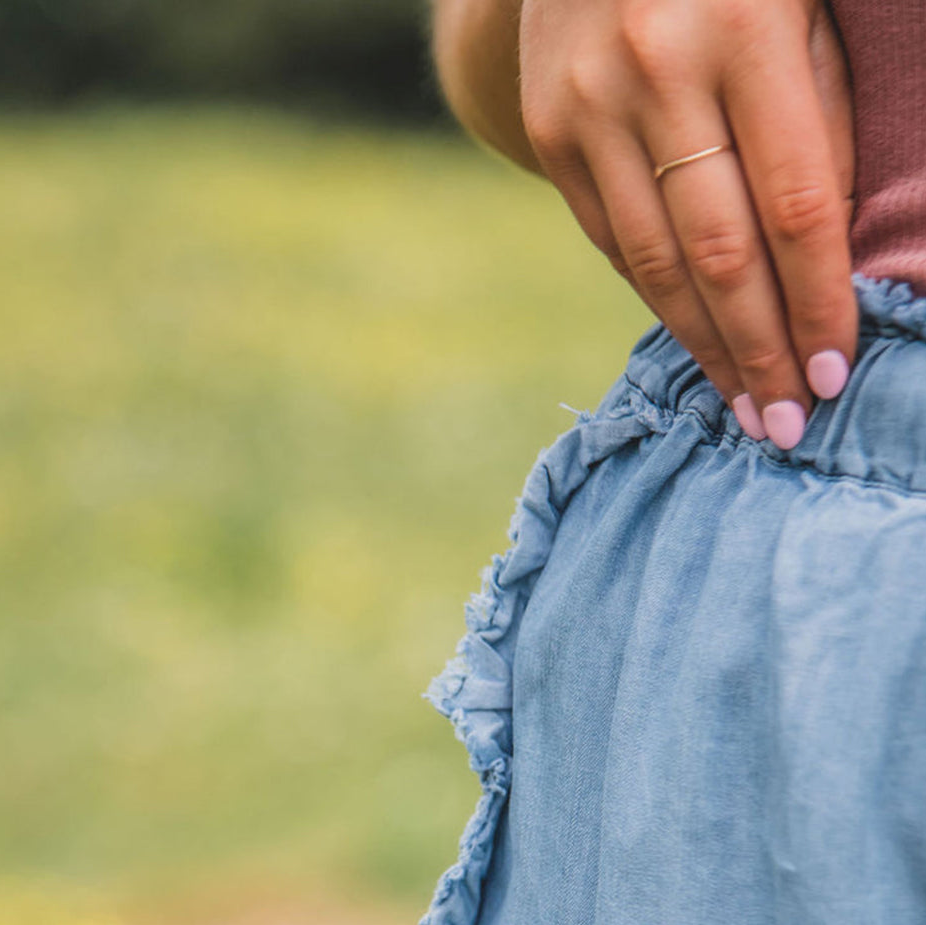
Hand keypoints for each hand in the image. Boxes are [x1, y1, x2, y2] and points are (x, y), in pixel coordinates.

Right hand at [518, 0, 856, 447]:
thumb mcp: (805, 13)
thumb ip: (819, 124)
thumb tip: (828, 265)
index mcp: (744, 27)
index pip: (794, 203)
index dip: (816, 300)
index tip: (833, 373)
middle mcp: (655, 69)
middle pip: (720, 249)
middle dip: (760, 348)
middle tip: (786, 425)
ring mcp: (588, 104)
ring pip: (656, 261)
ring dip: (706, 347)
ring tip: (744, 407)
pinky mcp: (549, 130)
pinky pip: (611, 240)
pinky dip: (658, 299)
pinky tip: (695, 344)